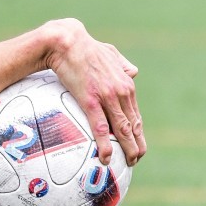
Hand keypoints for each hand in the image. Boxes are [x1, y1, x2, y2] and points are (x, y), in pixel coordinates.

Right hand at [44, 19, 146, 165]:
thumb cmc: (85, 47)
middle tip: (136, 160)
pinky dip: (105, 145)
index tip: (138, 143)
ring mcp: (107, 97)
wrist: (67, 42)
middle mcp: (121, 92)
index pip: (134, 113)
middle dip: (137, 144)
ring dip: (127, 149)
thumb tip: (133, 72)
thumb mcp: (110, 53)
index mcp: (126, 83)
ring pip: (121, 129)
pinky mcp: (91, 101)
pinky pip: (100, 128)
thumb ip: (123, 64)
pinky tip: (106, 157)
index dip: (137, 131)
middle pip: (132, 124)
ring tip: (129, 163)